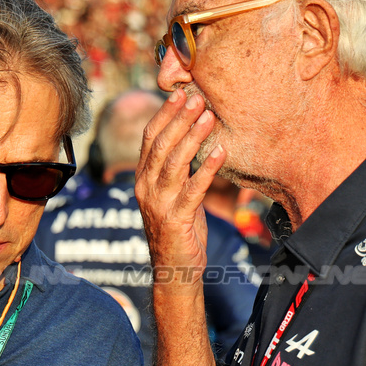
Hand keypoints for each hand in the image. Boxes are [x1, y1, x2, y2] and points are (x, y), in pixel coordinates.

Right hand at [135, 89, 226, 287]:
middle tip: (198, 98)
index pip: (149, 139)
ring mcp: (159, 204)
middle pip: (160, 145)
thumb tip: (194, 140)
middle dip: (179, 119)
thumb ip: (178, 171)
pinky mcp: (176, 220)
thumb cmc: (180, 230)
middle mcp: (146, 188)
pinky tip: (221, 152)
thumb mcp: (175, 195)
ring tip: (209, 117)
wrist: (175, 271)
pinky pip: (193, 189)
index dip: (164, 115)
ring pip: (174, 163)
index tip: (180, 94)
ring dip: (193, 137)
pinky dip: (207, 169)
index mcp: (143, 179)